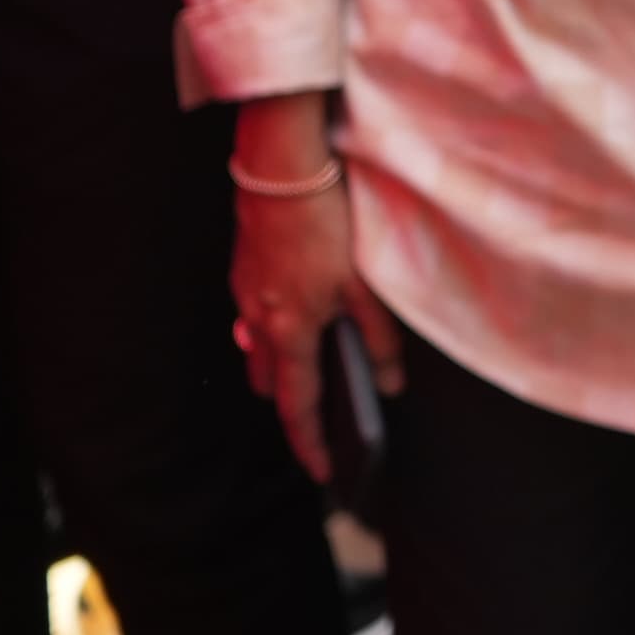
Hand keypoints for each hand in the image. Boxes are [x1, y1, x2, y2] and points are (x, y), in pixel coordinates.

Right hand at [226, 93, 404, 483]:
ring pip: (255, 349)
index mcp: (291, 330)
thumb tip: (392, 385)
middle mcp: (258, 319)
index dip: (310, 442)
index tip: (322, 470)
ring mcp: (244, 293)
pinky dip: (270, 330)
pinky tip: (292, 314)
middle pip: (269, 382)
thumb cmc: (325, 222)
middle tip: (318, 417)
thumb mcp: (364, 283)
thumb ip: (379, 338)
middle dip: (289, 404)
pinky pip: (251, 316)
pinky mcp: (243, 267)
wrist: (281, 165)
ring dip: (277, 367)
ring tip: (308, 367)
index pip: (298, 405)